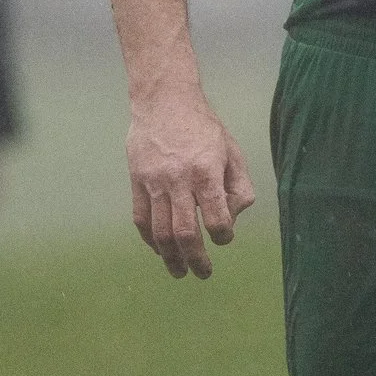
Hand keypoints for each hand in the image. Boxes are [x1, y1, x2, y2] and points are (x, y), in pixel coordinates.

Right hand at [125, 88, 255, 277]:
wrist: (164, 101)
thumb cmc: (204, 127)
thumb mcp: (232, 151)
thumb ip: (239, 186)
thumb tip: (232, 217)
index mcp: (206, 170)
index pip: (216, 216)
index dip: (223, 235)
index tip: (224, 238)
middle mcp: (178, 179)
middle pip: (185, 232)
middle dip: (196, 259)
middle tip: (203, 274)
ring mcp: (154, 182)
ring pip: (160, 232)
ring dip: (171, 257)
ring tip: (180, 272)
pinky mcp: (136, 182)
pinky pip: (141, 220)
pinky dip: (150, 240)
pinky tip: (161, 250)